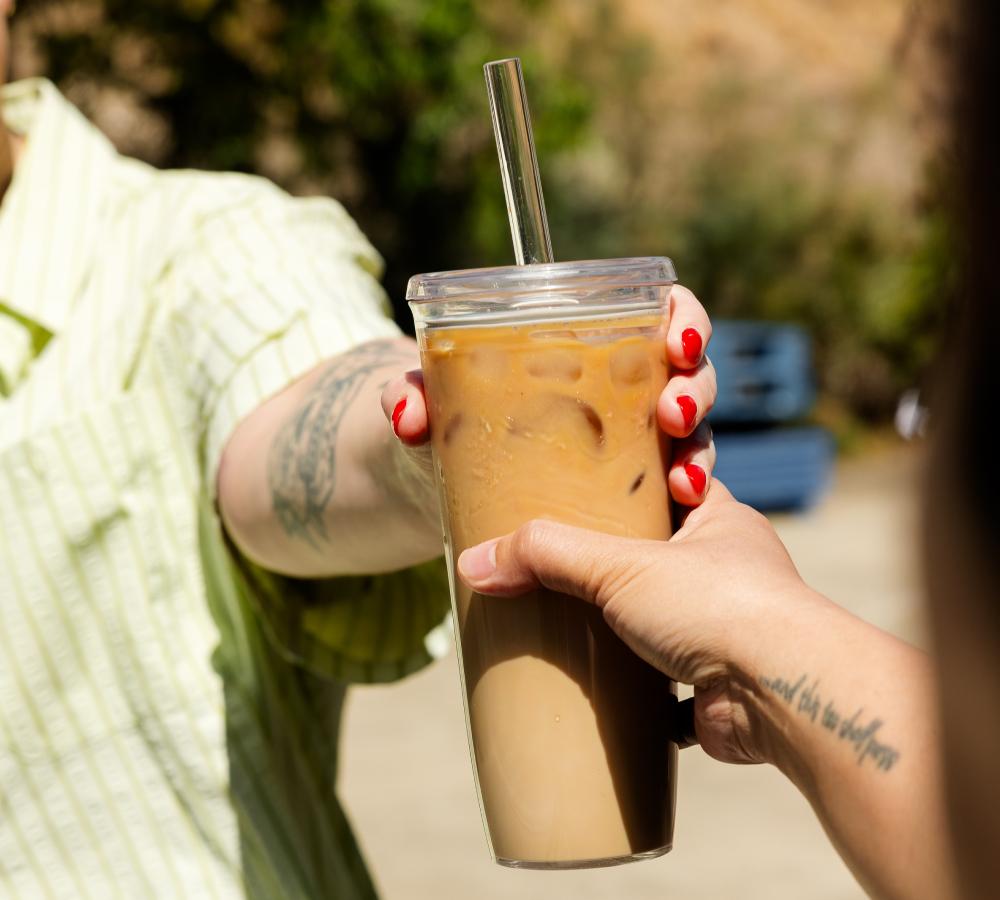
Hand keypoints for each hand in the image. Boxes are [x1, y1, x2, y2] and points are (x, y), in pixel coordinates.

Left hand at [380, 284, 717, 505]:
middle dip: (694, 389)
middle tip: (672, 412)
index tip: (677, 340)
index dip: (685, 319)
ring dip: (699, 449)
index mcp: (586, 350)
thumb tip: (408, 414)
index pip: (658, 315)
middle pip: (686, 375)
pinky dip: (687, 497)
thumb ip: (407, 396)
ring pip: (692, 434)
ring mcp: (631, 446)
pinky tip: (679, 509)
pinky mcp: (631, 496)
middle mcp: (620, 392)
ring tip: (680, 478)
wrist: (439, 489)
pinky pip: (676, 492)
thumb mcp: (429, 408)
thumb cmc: (445, 427)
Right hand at [455, 480, 821, 765]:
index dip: (635, 483)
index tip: (587, 485)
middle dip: (615, 565)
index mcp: (720, 522)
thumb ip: (546, 555)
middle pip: (660, 558)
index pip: (674, 485)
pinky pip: (668, 687)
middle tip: (558, 560)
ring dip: (623, 630)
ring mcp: (725, 632)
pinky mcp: (715, 688)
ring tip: (564, 623)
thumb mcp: (620, 565)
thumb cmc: (721, 605)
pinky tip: (599, 688)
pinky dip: (638, 691)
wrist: (783, 695)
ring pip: (663, 623)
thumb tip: (474, 564)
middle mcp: (728, 573)